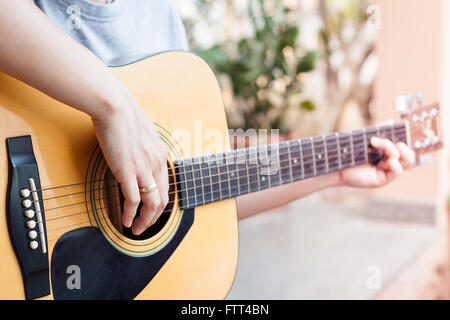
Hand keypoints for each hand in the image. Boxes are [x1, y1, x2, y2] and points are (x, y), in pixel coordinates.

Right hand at [92, 91, 168, 235]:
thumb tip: (140, 146)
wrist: (115, 107)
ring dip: (145, 221)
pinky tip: (126, 221)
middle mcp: (156, 164)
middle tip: (145, 227)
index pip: (166, 187)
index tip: (151, 212)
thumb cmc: (125, 115)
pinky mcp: (127, 171)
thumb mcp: (143, 130)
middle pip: (162, 200)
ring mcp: (143, 168)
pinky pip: (133, 199)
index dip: (159, 204)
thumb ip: (145, 143)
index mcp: (160, 155)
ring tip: (137, 230)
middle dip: (154, 218)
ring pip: (151, 203)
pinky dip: (131, 214)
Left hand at [339, 137, 415, 187]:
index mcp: (387, 153)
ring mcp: (386, 171)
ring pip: (405, 162)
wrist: (337, 162)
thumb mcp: (367, 138)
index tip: (397, 133)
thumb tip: (391, 121)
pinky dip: (395, 164)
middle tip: (392, 143)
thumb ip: (380, 131)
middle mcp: (389, 163)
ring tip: (379, 146)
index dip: (404, 140)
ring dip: (394, 151)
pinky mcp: (382, 179)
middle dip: (402, 147)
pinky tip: (387, 161)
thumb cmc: (350, 151)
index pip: (404, 147)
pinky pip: (397, 171)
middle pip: (409, 155)